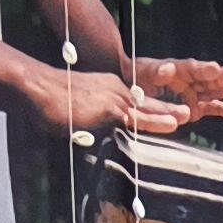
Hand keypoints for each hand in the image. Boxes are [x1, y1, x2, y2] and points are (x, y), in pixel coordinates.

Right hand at [7, 65, 193, 135]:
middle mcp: (114, 89)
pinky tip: (171, 124)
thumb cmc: (48, 100)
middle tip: (185, 113)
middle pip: (145, 102)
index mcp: (106, 88)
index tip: (164, 116)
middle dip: (165, 108)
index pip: (133, 101)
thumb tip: (85, 134)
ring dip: (167, 114)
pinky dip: (156, 121)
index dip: (149, 110)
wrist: (37, 88)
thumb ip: (87, 120)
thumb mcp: (74, 110)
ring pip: (146, 109)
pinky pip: (138, 118)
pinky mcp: (110, 107)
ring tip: (185, 117)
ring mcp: (113, 97)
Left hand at [133, 56, 222, 122]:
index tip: (214, 68)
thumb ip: (156, 71)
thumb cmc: (139, 76)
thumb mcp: (144, 71)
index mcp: (177, 69)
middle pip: (206, 78)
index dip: (203, 69)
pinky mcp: (194, 109)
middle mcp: (189, 80)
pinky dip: (218, 109)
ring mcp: (192, 95)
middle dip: (218, 77)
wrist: (133, 87)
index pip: (192, 68)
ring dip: (221, 90)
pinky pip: (208, 108)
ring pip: (210, 92)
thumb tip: (168, 69)